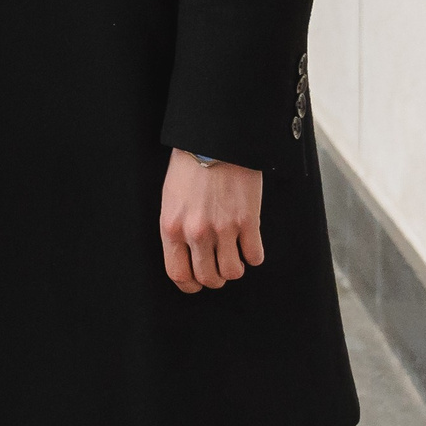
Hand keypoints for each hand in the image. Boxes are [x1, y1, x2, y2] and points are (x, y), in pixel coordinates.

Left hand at [158, 148, 263, 293]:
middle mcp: (196, 232)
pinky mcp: (248, 222)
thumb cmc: (191, 165)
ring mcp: (223, 229)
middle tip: (219, 268)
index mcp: (172, 227)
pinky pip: (254, 256)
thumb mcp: (171, 198)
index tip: (196, 283)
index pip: (177, 273)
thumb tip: (186, 254)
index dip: (189, 284)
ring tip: (234, 255)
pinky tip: (249, 244)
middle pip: (208, 278)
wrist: (216, 142)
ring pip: (232, 272)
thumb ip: (177, 228)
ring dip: (235, 268)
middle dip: (215, 278)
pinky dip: (253, 255)